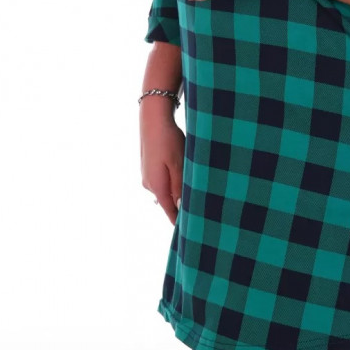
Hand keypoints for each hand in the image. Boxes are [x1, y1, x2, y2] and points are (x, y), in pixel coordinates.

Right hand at [139, 106, 185, 225]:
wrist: (153, 118)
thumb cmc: (168, 140)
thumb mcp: (178, 164)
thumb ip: (179, 187)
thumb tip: (180, 207)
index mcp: (156, 186)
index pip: (169, 211)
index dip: (179, 221)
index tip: (191, 231)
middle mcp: (149, 184)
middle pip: (168, 201)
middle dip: (182, 205)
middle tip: (200, 209)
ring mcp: (148, 175)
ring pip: (166, 189)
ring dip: (178, 190)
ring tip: (195, 188)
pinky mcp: (150, 166)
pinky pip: (163, 179)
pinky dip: (173, 180)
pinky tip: (182, 171)